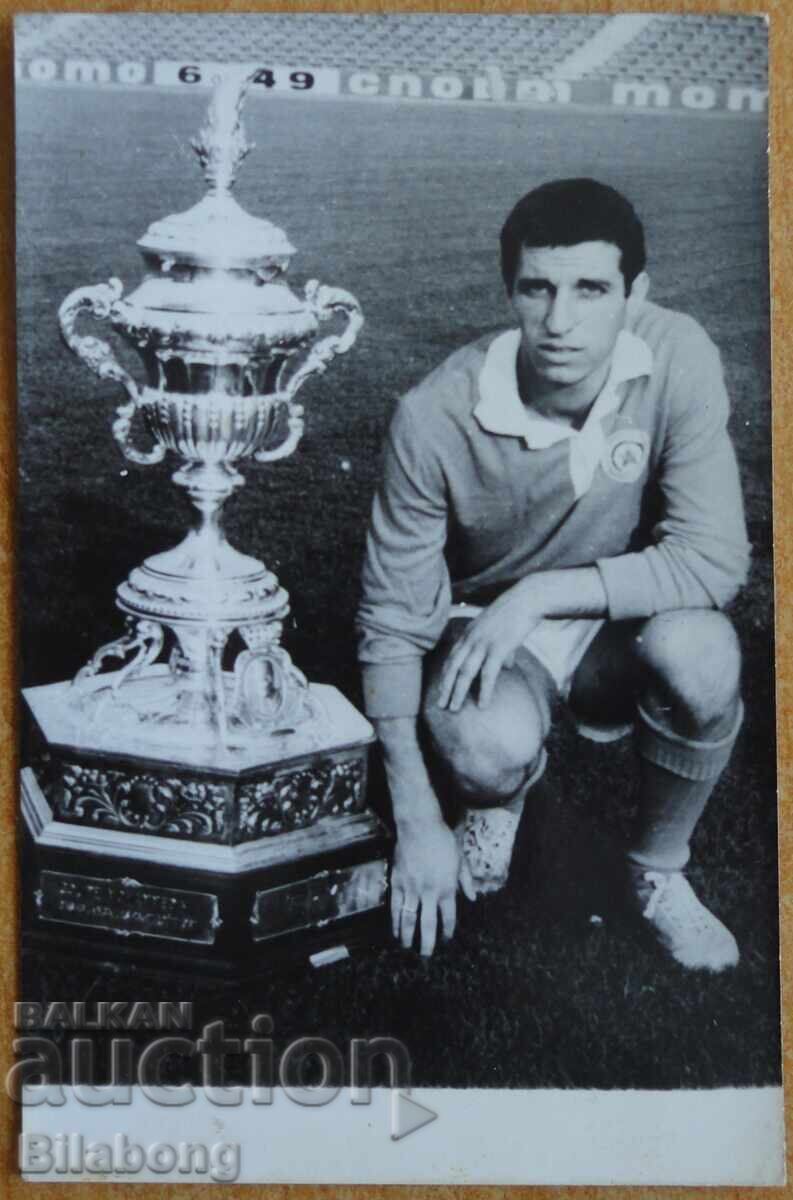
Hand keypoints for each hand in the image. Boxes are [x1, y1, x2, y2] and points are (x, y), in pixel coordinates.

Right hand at [390, 820, 475, 955]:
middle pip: (427, 924)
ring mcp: (412, 888)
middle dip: (427, 942)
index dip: (448, 931)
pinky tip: (395, 930)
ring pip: (408, 918)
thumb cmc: (443, 840)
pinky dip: (395, 920)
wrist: (419, 826)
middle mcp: (430, 891)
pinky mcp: (398, 882)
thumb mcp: (461, 858)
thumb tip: (473, 898)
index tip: (447, 938)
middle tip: (426, 955)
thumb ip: (466, 880)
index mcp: (447, 887)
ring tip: (407, 946)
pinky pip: (396, 906)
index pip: (449, 916)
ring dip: (407, 935)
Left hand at [437, 580, 541, 711]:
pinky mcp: (498, 648)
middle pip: (453, 667)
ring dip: (457, 692)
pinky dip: (484, 691)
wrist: (527, 599)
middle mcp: (471, 638)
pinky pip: (488, 674)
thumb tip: (506, 666)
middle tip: (440, 704)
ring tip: (453, 708)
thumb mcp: (500, 629)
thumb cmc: (516, 613)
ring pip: (465, 673)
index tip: (441, 689)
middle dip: (445, 687)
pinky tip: (482, 705)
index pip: (451, 657)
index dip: (445, 674)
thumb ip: (500, 649)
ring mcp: (483, 643)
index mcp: (469, 632)